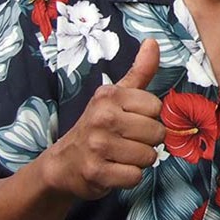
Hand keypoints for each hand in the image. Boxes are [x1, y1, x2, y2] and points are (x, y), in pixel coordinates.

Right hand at [41, 39, 165, 200]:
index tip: (132, 120)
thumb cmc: (97, 126)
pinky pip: (135, 177)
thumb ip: (139, 71)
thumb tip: (153, 42)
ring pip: (148, 156)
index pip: (157, 107)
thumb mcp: (116, 95)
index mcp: (109, 96)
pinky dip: (129, 177)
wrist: (63, 163)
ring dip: (139, 161)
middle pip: (157, 133)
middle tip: (127, 141)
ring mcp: (98, 146)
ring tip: (120, 155)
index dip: (149, 118)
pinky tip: (115, 170)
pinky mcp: (96, 172)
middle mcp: (102, 118)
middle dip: (147, 141)